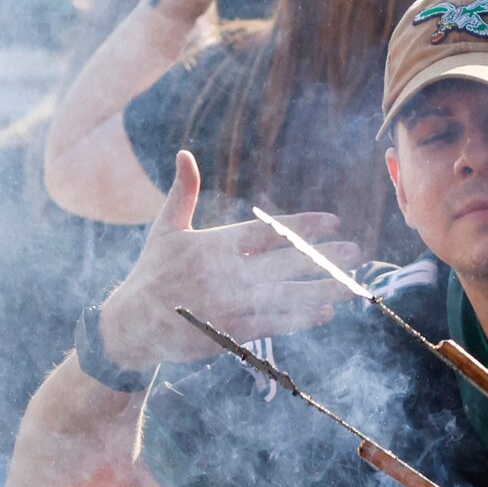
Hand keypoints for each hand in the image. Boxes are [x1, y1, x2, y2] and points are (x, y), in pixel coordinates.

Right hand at [96, 151, 359, 367]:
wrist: (130, 326)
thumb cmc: (152, 274)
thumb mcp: (165, 230)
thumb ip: (182, 193)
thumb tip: (184, 153)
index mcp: (212, 246)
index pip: (266, 232)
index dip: (301, 226)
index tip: (333, 221)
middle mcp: (223, 274)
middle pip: (282, 263)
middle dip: (322, 257)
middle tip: (357, 251)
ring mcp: (227, 305)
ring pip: (283, 297)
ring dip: (320, 290)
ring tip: (353, 285)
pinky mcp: (227, 333)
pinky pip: (271, 326)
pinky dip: (298, 319)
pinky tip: (325, 312)